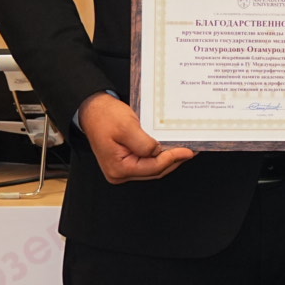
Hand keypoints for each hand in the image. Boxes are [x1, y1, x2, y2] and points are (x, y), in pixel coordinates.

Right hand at [77, 92, 193, 182]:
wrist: (93, 110)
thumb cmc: (105, 117)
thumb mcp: (127, 127)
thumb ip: (144, 143)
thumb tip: (160, 152)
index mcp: (118, 168)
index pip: (153, 168)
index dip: (173, 159)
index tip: (188, 151)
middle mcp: (120, 173)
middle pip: (155, 171)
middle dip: (174, 160)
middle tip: (191, 149)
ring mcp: (123, 169)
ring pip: (154, 168)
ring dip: (169, 159)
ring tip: (184, 148)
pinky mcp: (127, 162)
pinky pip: (148, 162)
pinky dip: (161, 155)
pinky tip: (171, 147)